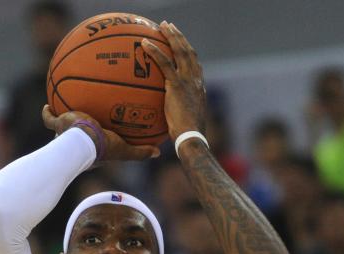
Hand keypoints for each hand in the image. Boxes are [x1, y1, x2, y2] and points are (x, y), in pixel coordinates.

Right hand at [42, 105, 158, 160]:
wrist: (83, 142)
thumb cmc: (103, 147)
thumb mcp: (124, 150)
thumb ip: (140, 152)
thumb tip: (158, 153)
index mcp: (91, 147)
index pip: (93, 142)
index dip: (96, 139)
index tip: (98, 135)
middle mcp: (76, 140)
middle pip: (75, 134)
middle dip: (76, 128)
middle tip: (81, 120)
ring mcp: (65, 132)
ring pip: (61, 124)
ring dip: (61, 118)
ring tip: (62, 107)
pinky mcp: (58, 124)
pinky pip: (49, 118)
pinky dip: (47, 113)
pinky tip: (47, 105)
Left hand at [141, 21, 206, 140]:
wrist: (191, 137)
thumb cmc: (185, 135)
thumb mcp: (181, 120)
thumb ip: (174, 113)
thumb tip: (163, 118)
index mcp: (198, 86)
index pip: (194, 62)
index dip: (187, 50)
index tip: (179, 42)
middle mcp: (196, 79)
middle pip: (188, 51)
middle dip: (179, 37)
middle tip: (169, 26)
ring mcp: (187, 80)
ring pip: (179, 51)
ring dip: (170, 36)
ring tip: (161, 26)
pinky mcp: (177, 85)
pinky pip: (165, 63)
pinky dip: (155, 51)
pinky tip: (144, 44)